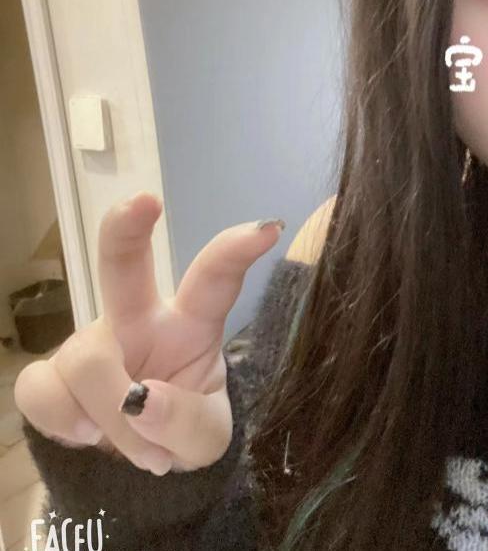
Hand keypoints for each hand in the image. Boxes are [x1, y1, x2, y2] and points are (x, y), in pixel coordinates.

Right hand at [14, 192, 284, 474]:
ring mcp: (94, 342)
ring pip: (86, 358)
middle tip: (141, 202)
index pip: (215, 280)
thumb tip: (140, 400)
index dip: (236, 251)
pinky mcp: (51, 372)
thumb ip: (187, 423)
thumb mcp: (205, 441)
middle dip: (127, 230)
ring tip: (143, 452)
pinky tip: (85, 434)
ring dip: (113, 419)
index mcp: (192, 325)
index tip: (267, 228)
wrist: (134, 464)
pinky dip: (64, 422)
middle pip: (126, 265)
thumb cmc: (180, 431)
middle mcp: (139, 320)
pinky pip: (42, 388)